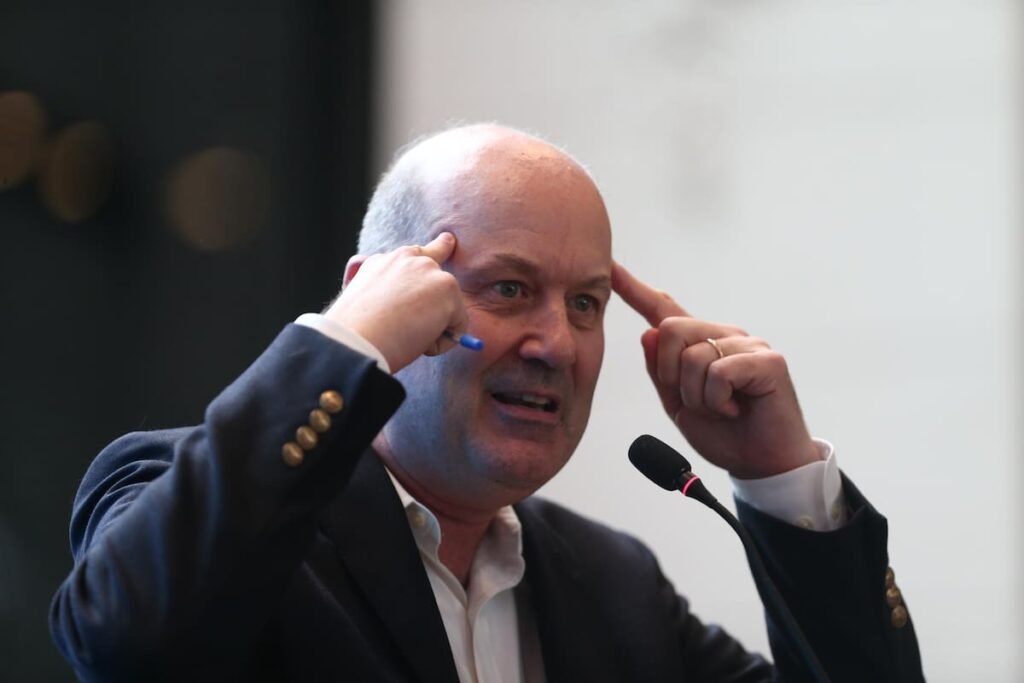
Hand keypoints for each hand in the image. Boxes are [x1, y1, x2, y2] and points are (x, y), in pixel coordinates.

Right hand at [325, 232, 467, 372]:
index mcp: (384, 262)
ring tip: (406, 337)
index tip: (448, 240)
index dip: (434, 248)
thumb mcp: (365, 304)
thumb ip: (389, 296)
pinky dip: (442, 343)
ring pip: (447, 305)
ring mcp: (429, 270)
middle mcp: (408, 258)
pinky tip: (418, 344)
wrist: (355, 341)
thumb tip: (419, 315)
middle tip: (444, 282)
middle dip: (443, 284)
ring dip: (435, 326)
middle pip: (440, 257)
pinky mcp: (447, 288)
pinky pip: (457, 328)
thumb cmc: (356, 333)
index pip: (413, 253)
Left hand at [612, 262, 819, 478]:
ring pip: (693, 356)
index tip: (611, 270)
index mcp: (700, 344)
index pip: (664, 310)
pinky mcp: (768, 360)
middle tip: (696, 402)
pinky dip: (717, 399)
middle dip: (671, 375)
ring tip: (721, 409)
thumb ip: (661, 372)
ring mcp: (748, 345)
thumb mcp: (678, 406)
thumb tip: (647, 333)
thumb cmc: (725, 433)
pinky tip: (735, 409)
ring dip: (697, 396)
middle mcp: (724, 336)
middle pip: (670, 329)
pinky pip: (718, 371)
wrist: (761, 463)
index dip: (635, 290)